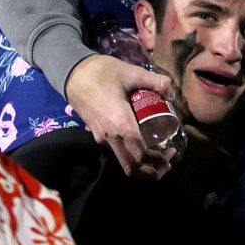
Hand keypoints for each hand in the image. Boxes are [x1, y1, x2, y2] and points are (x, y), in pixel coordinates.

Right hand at [65, 53, 176, 178]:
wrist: (72, 73)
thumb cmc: (102, 72)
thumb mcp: (132, 73)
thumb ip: (155, 82)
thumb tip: (172, 94)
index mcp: (121, 124)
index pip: (140, 155)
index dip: (158, 160)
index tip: (171, 153)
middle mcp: (111, 137)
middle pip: (131, 167)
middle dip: (151, 171)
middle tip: (168, 161)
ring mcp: (102, 137)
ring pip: (123, 161)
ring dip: (141, 164)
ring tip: (159, 153)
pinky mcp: (97, 134)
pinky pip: (117, 150)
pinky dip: (132, 154)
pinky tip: (142, 140)